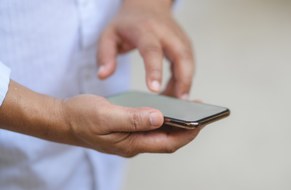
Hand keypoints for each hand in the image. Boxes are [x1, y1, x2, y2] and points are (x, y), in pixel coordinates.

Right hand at [62, 95, 200, 156]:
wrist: (61, 119)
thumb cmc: (80, 117)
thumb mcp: (106, 116)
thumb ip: (133, 118)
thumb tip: (160, 117)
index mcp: (131, 144)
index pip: (167, 143)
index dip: (187, 134)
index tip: (202, 122)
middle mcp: (134, 143)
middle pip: (167, 139)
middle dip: (187, 128)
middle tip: (202, 112)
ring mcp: (131, 137)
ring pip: (160, 133)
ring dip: (176, 122)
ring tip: (190, 107)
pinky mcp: (128, 130)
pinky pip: (151, 126)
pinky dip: (163, 118)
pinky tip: (168, 107)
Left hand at [97, 0, 193, 98]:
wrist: (148, 6)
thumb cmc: (128, 23)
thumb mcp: (109, 35)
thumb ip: (105, 55)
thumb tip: (103, 75)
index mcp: (145, 31)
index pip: (152, 51)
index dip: (154, 70)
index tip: (154, 90)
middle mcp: (167, 34)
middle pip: (181, 57)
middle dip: (183, 80)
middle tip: (178, 101)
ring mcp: (179, 38)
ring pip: (189, 62)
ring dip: (185, 83)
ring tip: (176, 101)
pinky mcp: (186, 44)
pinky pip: (189, 64)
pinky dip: (186, 79)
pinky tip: (177, 93)